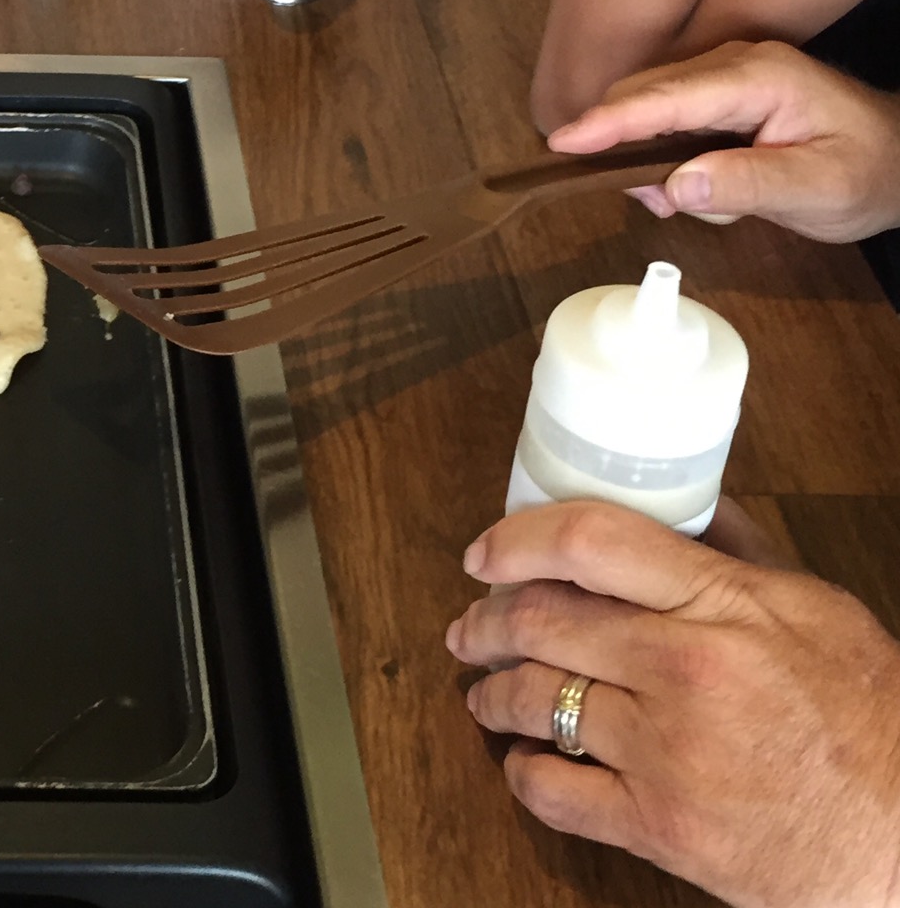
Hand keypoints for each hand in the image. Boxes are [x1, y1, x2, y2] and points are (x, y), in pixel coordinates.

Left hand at [448, 501, 899, 907]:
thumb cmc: (872, 722)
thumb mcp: (815, 612)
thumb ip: (736, 555)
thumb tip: (681, 503)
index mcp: (724, 606)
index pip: (588, 542)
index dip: (516, 538)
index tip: (485, 552)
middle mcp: (684, 670)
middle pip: (540, 620)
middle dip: (487, 621)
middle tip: (471, 628)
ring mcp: (666, 752)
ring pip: (534, 700)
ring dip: (494, 693)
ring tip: (486, 692)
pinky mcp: (659, 826)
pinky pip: (551, 791)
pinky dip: (524, 772)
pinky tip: (527, 761)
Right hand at [546, 41, 899, 241]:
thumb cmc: (870, 172)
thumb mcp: (820, 189)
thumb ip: (751, 184)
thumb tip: (679, 186)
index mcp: (761, 78)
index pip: (669, 98)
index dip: (612, 121)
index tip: (565, 143)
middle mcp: (737, 63)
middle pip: (647, 94)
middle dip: (624, 144)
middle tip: (648, 202)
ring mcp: (727, 73)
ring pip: (651, 105)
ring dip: (646, 154)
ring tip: (681, 198)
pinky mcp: (720, 90)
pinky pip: (666, 114)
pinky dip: (659, 150)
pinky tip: (688, 180)